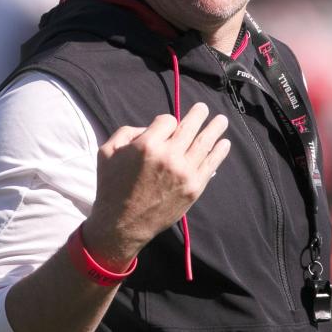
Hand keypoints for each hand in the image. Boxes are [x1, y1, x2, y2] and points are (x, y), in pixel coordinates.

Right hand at [83, 103, 229, 266]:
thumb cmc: (112, 187)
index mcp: (147, 145)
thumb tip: (148, 129)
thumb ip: (126, 132)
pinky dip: (219, 152)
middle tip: (204, 108)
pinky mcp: (193, 188)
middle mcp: (169, 156)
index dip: (166, 122)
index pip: (167, 121)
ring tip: (222, 120)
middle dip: (198, 115)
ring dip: (215, 129)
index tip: (165, 127)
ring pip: (204, 143)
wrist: (122, 224)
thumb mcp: (107, 152)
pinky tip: (224, 144)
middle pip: (190, 127)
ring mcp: (184, 173)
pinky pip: (210, 165)